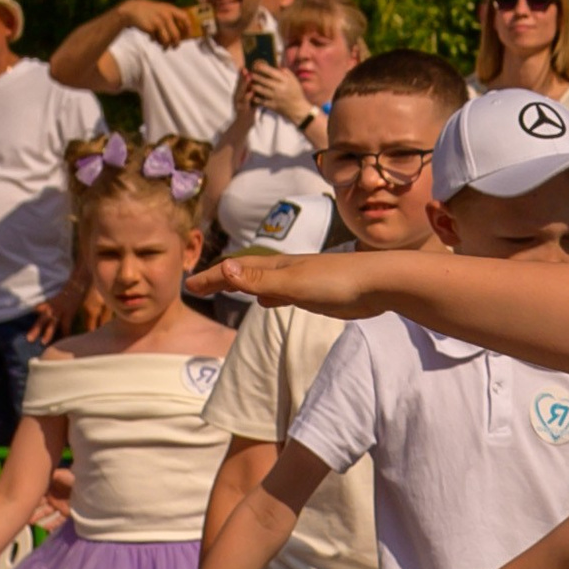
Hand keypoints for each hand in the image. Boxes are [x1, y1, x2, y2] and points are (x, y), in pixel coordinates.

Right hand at [119, 0, 195, 45]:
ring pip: (167, 40)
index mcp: (170, 9)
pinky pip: (156, 39)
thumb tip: (180, 35)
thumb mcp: (162, 10)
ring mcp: (158, 22)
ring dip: (166, 46)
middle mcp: (166, 15)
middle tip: (175, 47)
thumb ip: (172, 18)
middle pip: (176, 34)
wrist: (133, 10)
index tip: (188, 35)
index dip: (188, 28)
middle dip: (176, 43)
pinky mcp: (151, 28)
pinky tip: (152, 39)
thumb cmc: (150, 12)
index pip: (185, 18)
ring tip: (164, 47)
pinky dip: (155, 41)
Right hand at [191, 249, 386, 315]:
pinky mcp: (316, 294)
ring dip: (241, 285)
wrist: (379, 283)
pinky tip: (266, 302)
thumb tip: (224, 268)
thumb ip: (260, 279)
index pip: (235, 270)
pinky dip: (267, 296)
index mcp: (278, 266)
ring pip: (262, 282)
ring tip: (225, 289)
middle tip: (196, 287)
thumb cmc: (338, 281)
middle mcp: (286, 270)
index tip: (189, 285)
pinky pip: (282, 293)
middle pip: (245, 273)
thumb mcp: (293, 283)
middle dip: (220, 279)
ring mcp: (301, 281)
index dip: (212, 277)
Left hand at [247, 62, 314, 125]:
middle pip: (263, 80)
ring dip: (253, 85)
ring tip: (250, 83)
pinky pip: (260, 100)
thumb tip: (276, 65)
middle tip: (250, 74)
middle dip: (255, 76)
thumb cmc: (296, 92)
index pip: (271, 72)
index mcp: (285, 81)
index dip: (262, 68)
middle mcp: (279, 88)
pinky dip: (255, 96)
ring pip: (260, 89)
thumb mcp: (294, 80)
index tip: (256, 65)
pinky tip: (252, 94)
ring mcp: (275, 97)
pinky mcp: (272, 105)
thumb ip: (286, 72)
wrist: (298, 109)